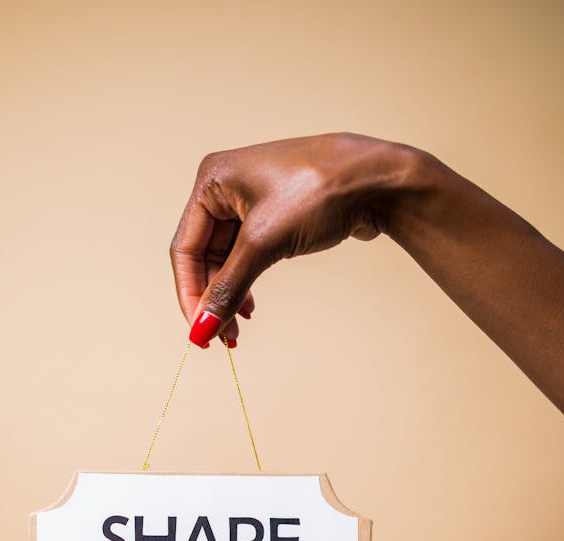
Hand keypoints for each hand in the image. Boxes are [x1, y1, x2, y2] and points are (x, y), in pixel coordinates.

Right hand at [170, 133, 410, 346]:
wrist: (378, 180)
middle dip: (212, 299)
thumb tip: (202, 329)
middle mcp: (226, 187)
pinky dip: (247, 283)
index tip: (198, 332)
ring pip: (226, 260)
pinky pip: (248, 256)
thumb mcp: (265, 243)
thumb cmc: (320, 192)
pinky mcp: (274, 215)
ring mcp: (251, 201)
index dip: (189, 294)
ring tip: (238, 330)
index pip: (184, 248)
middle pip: (204, 256)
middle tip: (221, 337)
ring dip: (229, 295)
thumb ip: (229, 288)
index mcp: (212, 180)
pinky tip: (251, 308)